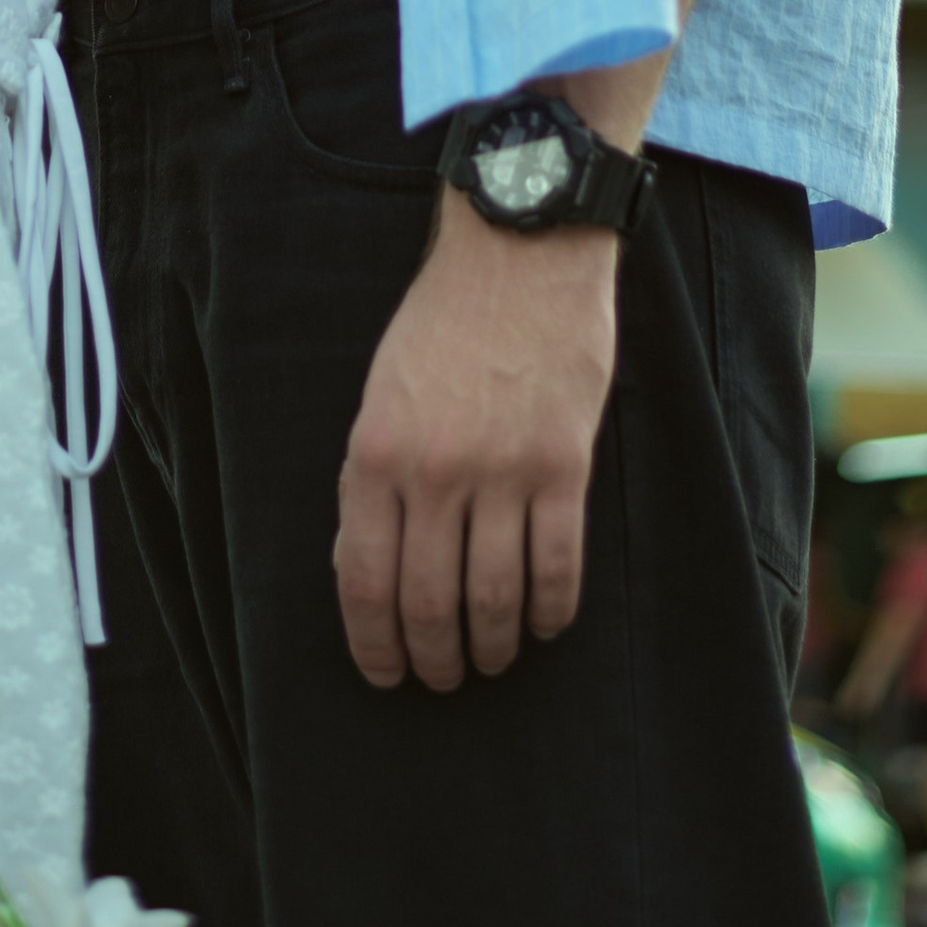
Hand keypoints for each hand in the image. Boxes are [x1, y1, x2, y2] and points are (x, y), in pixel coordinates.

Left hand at [334, 190, 617, 692]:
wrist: (519, 249)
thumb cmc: (444, 319)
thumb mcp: (381, 392)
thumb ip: (372, 477)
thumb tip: (364, 567)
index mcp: (374, 453)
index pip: (364, 581)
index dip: (373, 645)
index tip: (385, 674)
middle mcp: (432, 472)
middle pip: (427, 605)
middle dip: (432, 659)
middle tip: (442, 677)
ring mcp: (501, 471)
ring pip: (493, 600)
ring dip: (492, 646)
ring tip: (493, 657)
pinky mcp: (563, 465)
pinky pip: (558, 568)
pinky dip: (551, 613)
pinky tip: (546, 624)